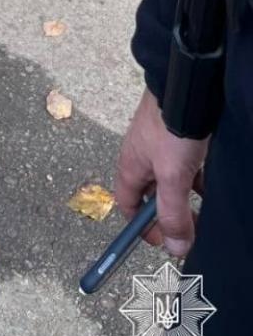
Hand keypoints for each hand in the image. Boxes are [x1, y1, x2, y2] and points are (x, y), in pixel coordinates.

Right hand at [115, 87, 208, 257]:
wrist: (185, 88)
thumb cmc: (171, 127)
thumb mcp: (172, 177)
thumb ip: (173, 212)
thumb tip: (175, 247)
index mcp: (130, 167)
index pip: (128, 206)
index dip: (143, 227)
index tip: (165, 241)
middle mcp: (141, 157)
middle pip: (150, 195)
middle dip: (168, 215)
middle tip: (190, 227)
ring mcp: (158, 146)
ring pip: (169, 181)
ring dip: (184, 197)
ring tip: (203, 207)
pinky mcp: (175, 136)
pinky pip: (182, 166)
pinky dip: (194, 179)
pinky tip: (208, 181)